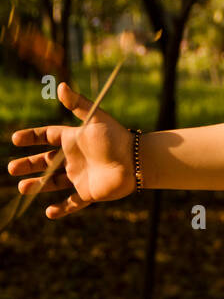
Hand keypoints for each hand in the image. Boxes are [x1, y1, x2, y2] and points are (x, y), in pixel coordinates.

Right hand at [7, 82, 136, 218]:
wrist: (137, 161)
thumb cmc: (116, 138)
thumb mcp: (96, 118)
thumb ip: (78, 104)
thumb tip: (61, 86)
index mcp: (74, 140)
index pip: (47, 137)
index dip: (31, 137)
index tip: (16, 139)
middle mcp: (75, 158)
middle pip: (45, 162)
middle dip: (28, 165)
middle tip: (12, 168)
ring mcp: (81, 176)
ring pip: (54, 182)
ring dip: (37, 186)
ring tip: (23, 188)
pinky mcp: (90, 193)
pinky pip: (73, 203)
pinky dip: (62, 208)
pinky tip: (49, 212)